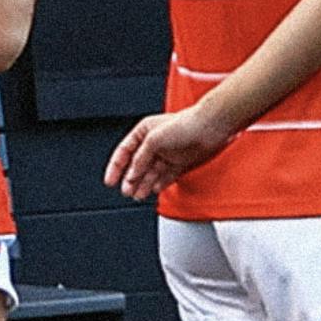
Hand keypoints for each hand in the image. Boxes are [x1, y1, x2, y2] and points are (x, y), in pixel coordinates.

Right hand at [104, 103, 235, 200]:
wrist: (210, 128)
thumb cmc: (184, 124)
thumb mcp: (153, 140)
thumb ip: (140, 159)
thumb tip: (131, 175)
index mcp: (144, 132)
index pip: (124, 152)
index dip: (115, 167)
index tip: (110, 181)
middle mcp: (154, 144)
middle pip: (137, 165)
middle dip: (130, 179)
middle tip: (126, 192)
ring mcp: (167, 154)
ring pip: (151, 173)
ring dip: (143, 185)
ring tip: (138, 196)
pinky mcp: (180, 163)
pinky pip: (165, 177)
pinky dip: (159, 184)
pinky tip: (154, 190)